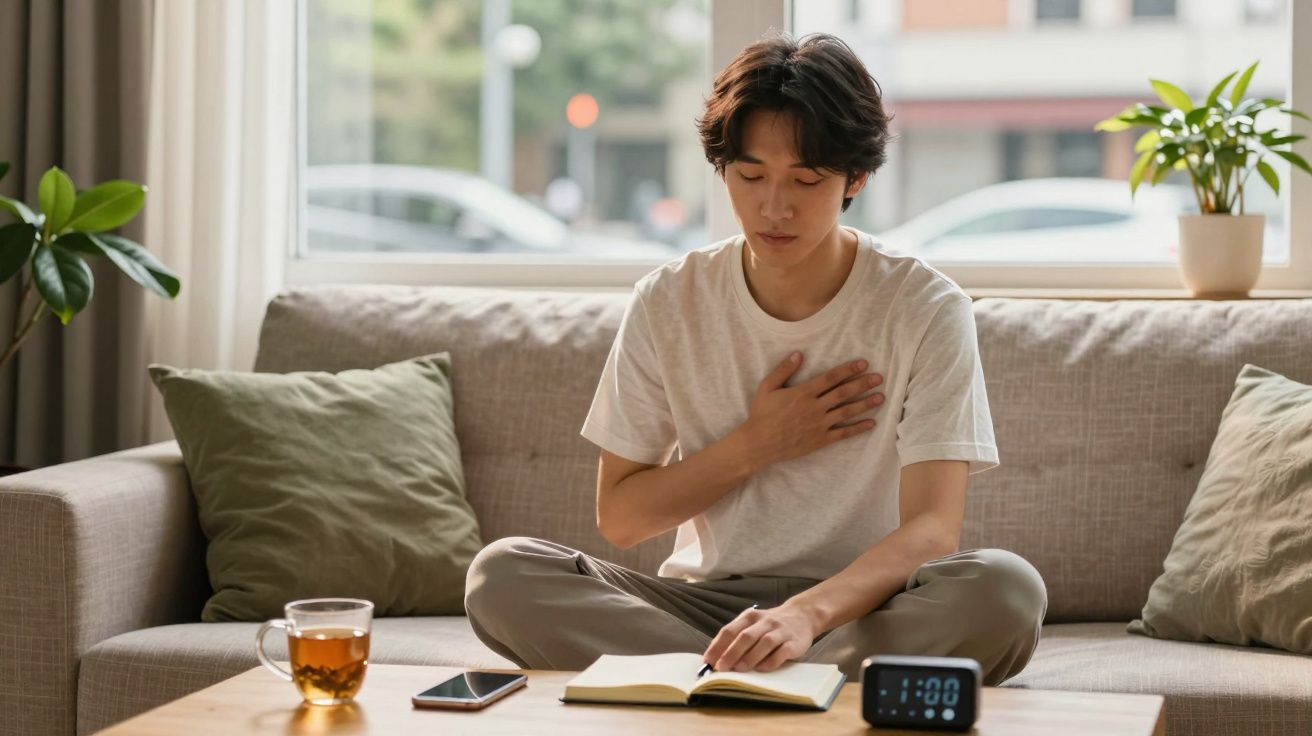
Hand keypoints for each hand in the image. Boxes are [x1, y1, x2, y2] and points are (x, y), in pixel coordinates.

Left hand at [702, 603, 821, 673]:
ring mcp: (780, 631)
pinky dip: (771, 661)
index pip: (730, 630)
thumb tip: (715, 657)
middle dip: (731, 652)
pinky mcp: (794, 642)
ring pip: (764, 643)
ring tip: (739, 669)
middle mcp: (765, 622)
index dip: (718, 645)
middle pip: (746, 636)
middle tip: (721, 667)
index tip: (708, 660)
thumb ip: (736, 637)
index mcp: (750, 617)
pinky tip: (762, 669)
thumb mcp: (752, 624)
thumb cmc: (770, 625)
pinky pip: (782, 651)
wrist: (802, 615)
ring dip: (750, 657)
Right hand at [740, 352, 884, 467]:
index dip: (848, 369)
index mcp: (803, 393)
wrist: (758, 444)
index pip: (831, 378)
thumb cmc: (761, 414)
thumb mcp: (766, 387)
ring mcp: (819, 425)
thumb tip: (798, 354)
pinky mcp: (820, 440)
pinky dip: (858, 428)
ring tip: (881, 397)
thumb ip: (783, 370)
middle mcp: (814, 408)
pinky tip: (871, 423)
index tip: (863, 364)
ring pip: (847, 412)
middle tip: (879, 378)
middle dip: (863, 384)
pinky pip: (843, 433)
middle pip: (844, 393)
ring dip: (865, 404)